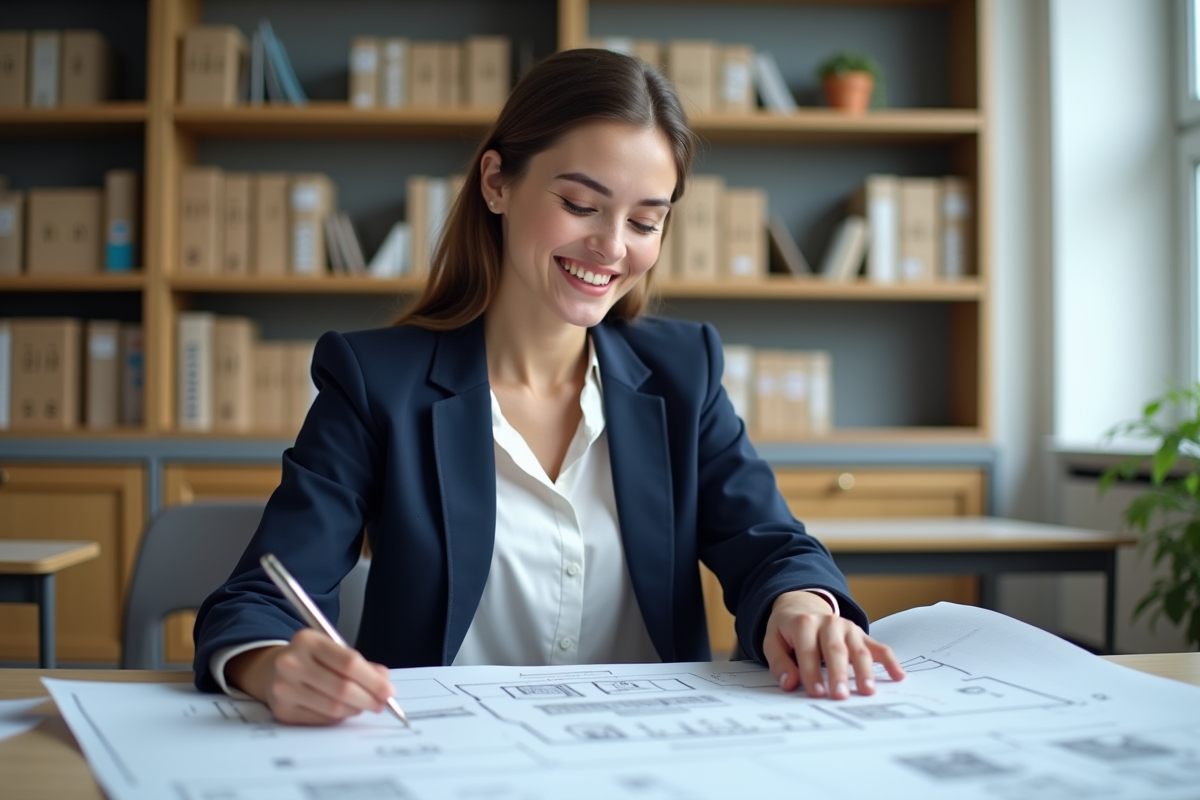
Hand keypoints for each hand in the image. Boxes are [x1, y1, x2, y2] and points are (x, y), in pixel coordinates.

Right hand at [226, 628, 395, 724]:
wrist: (271, 670)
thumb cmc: (311, 659)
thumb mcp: (333, 650)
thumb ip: (361, 664)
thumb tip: (385, 682)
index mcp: (307, 640)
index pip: (348, 662)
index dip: (373, 680)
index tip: (389, 691)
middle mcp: (291, 662)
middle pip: (342, 688)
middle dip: (369, 698)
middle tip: (382, 704)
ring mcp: (284, 688)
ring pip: (333, 707)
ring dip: (356, 709)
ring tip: (365, 706)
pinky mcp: (282, 710)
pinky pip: (321, 719)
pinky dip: (339, 717)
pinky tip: (345, 710)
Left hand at [762, 590, 904, 699]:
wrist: (802, 607)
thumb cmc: (787, 631)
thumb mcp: (773, 641)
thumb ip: (779, 662)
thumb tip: (789, 683)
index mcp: (804, 623)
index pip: (808, 651)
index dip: (811, 672)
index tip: (816, 693)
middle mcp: (829, 623)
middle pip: (835, 650)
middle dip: (838, 673)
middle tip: (841, 695)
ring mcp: (848, 628)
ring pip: (859, 650)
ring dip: (864, 671)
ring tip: (867, 691)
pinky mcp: (861, 635)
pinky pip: (879, 647)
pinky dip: (890, 661)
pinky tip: (898, 676)